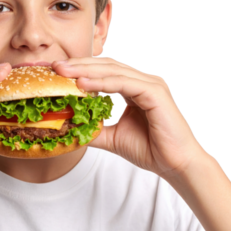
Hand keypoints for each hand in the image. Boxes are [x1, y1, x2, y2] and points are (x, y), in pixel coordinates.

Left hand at [52, 57, 202, 178]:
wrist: (175, 165)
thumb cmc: (150, 149)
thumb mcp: (113, 136)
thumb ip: (94, 128)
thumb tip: (70, 127)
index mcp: (136, 86)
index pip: (104, 70)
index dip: (81, 68)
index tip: (58, 72)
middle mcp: (143, 80)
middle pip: (106, 65)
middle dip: (79, 64)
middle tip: (55, 66)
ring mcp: (151, 83)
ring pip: (113, 70)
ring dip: (86, 70)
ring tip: (63, 71)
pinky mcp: (155, 91)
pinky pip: (124, 83)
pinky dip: (102, 82)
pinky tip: (83, 83)